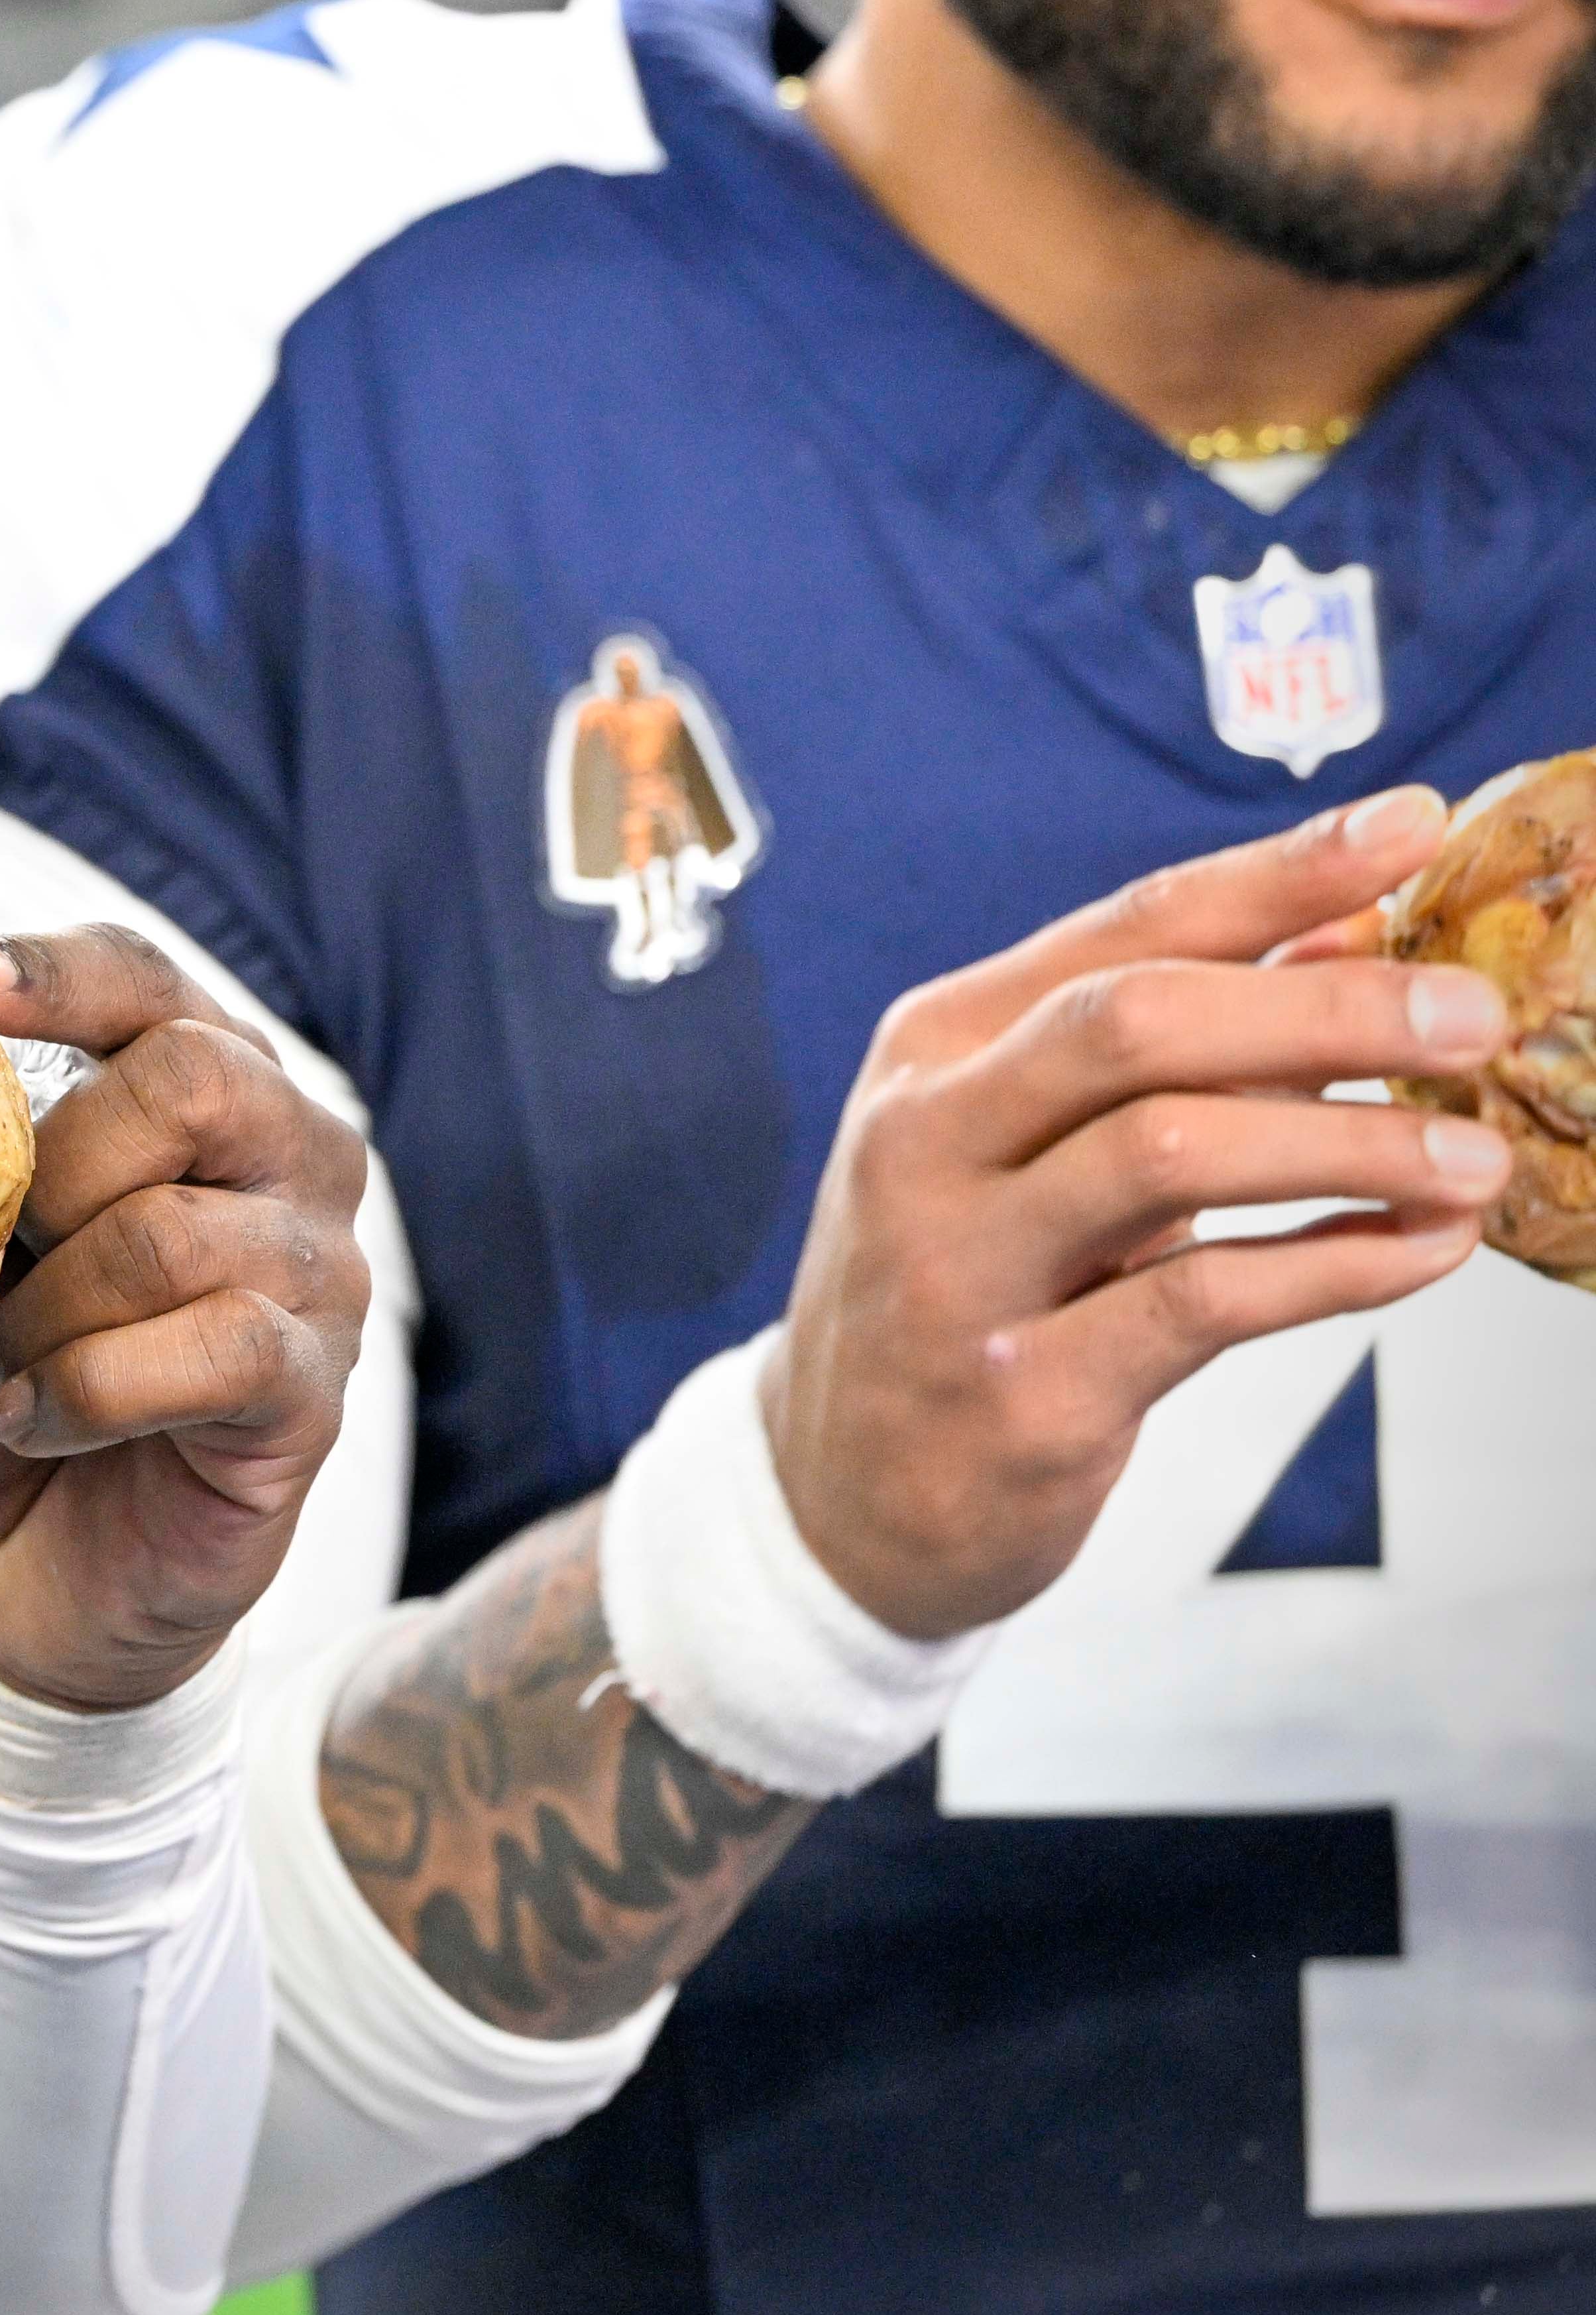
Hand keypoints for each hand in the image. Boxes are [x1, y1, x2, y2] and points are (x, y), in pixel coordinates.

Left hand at [0, 929, 369, 1712]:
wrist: (27, 1568)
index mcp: (198, 1088)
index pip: (143, 980)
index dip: (53, 972)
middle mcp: (288, 1156)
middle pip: (193, 1075)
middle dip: (54, 1163)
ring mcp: (320, 1272)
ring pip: (173, 1231)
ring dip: (49, 1311)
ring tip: (5, 1368)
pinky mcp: (313, 1390)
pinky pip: (213, 1348)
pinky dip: (90, 1389)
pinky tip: (36, 1423)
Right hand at [765, 789, 1507, 1639]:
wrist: (838, 1490)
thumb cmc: (963, 1292)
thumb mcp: (1035, 1149)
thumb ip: (1178, 1047)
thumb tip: (1348, 930)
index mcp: (935, 1055)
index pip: (1124, 931)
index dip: (1276, 873)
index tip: (1409, 824)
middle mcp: (925, 1142)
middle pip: (1137, 1026)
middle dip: (1325, 1006)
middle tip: (1472, 1014)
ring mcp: (960, 1269)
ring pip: (1167, 1153)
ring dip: (1351, 1143)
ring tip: (1475, 1155)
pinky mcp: (1024, 1391)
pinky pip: (1204, 1304)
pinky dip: (1338, 1268)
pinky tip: (1420, 1251)